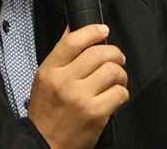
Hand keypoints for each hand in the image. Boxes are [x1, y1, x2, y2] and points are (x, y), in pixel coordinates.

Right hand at [27, 24, 127, 148]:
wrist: (45, 143)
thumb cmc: (46, 112)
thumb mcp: (44, 78)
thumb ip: (60, 53)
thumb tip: (71, 29)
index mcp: (50, 71)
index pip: (73, 41)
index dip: (92, 31)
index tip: (102, 30)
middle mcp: (65, 82)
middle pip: (98, 53)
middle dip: (114, 53)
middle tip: (116, 58)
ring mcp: (81, 98)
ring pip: (112, 70)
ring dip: (120, 73)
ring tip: (116, 78)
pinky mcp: (96, 113)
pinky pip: (119, 92)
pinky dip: (122, 92)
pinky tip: (115, 94)